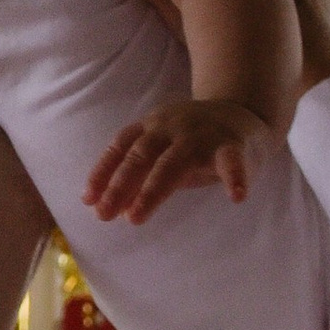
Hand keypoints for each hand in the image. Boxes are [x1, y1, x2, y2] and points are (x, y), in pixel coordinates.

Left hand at [85, 96, 275, 225]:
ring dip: (152, 190)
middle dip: (120, 185)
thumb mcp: (162, 156)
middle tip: (104, 214)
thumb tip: (112, 209)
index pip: (121, 147)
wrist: (242, 112)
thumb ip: (138, 180)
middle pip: (141, 155)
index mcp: (151, 127)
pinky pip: (233, 161)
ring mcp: (202, 135)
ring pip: (174, 162)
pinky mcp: (233, 145)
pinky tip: (237, 196)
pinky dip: (235, 177)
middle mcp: (172, 127)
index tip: (88, 200)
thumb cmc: (192, 142)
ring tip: (136, 216)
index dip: (102, 172)